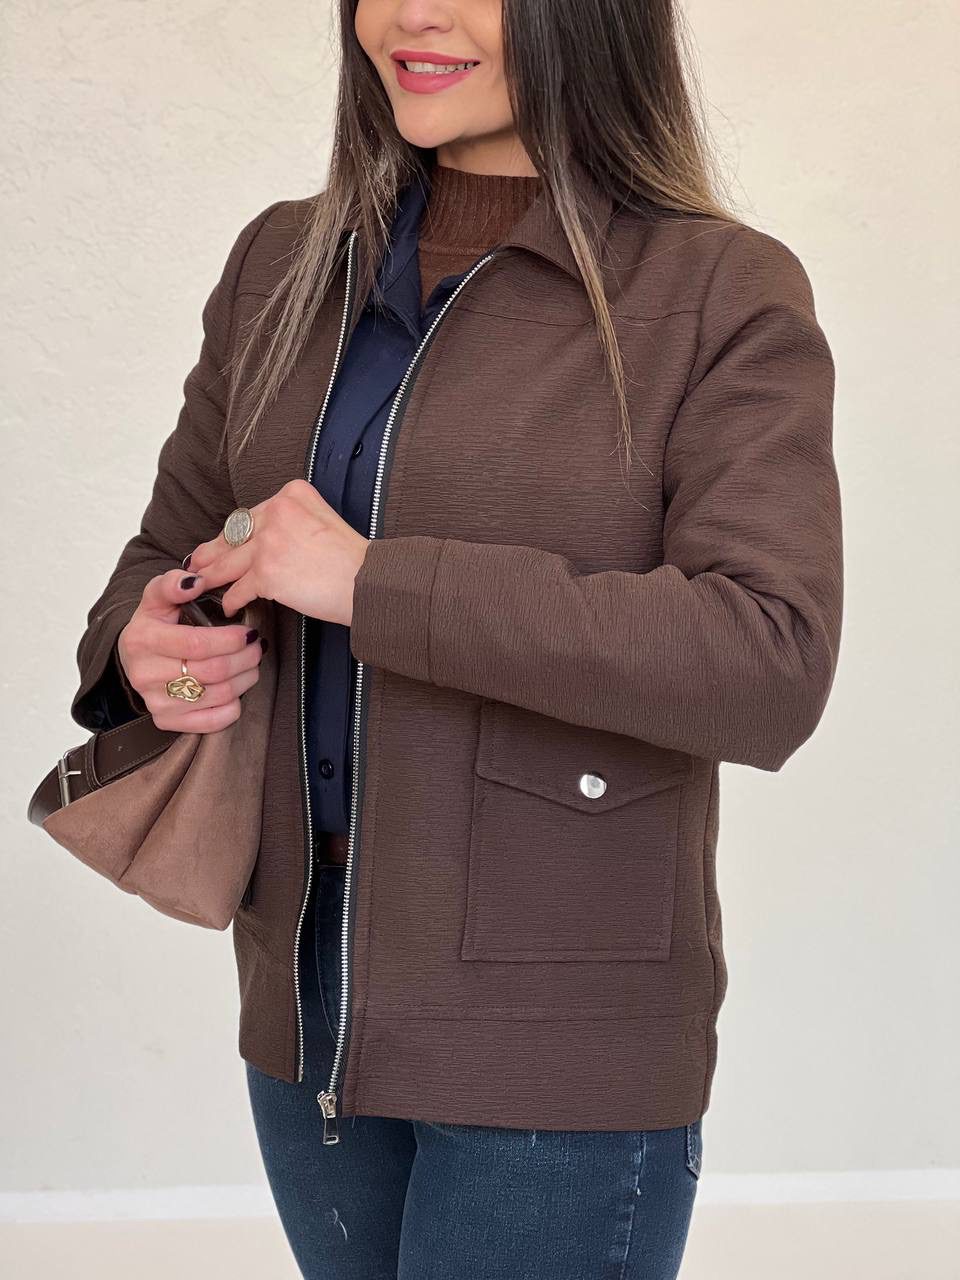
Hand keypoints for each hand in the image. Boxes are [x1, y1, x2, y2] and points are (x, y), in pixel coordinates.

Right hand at [117, 569, 264, 732]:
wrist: (136, 659)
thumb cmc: (155, 625)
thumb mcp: (157, 598)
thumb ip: (173, 583)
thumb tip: (195, 581)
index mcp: (142, 639)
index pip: (196, 644)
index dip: (230, 640)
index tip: (248, 632)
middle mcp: (144, 674)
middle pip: (212, 671)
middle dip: (245, 658)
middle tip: (256, 646)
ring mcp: (156, 702)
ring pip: (219, 695)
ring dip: (246, 678)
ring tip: (251, 663)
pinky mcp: (167, 721)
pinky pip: (215, 721)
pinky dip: (235, 705)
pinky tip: (236, 687)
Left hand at [184, 479, 369, 625]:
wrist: (368, 582)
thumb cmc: (353, 560)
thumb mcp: (325, 520)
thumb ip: (295, 520)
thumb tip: (268, 538)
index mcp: (292, 495)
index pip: (252, 515)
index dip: (235, 533)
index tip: (224, 542)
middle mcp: (277, 512)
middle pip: (236, 535)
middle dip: (214, 551)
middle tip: (198, 561)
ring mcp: (269, 542)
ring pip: (230, 561)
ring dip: (213, 575)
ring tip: (202, 583)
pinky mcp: (266, 573)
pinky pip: (238, 588)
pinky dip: (232, 599)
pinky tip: (228, 605)